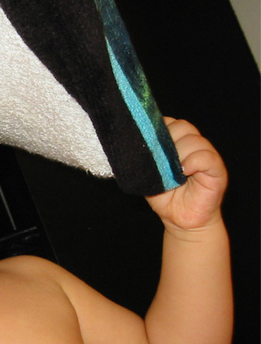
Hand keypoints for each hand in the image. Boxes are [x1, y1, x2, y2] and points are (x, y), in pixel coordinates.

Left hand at [146, 118, 227, 232]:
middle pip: (182, 126)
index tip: (147, 144)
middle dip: (167, 141)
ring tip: (172, 172)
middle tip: (159, 161)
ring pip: (194, 140)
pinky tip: (183, 172)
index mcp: (177, 143)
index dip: (157, 130)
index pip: (169, 123)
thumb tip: (127, 146)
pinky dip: (193, 162)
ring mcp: (207, 156)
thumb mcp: (148, 175)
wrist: (179, 220)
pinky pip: (206, 157)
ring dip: (179, 154)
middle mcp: (193, 145)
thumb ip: (143, 159)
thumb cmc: (164, 197)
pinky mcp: (217, 170)